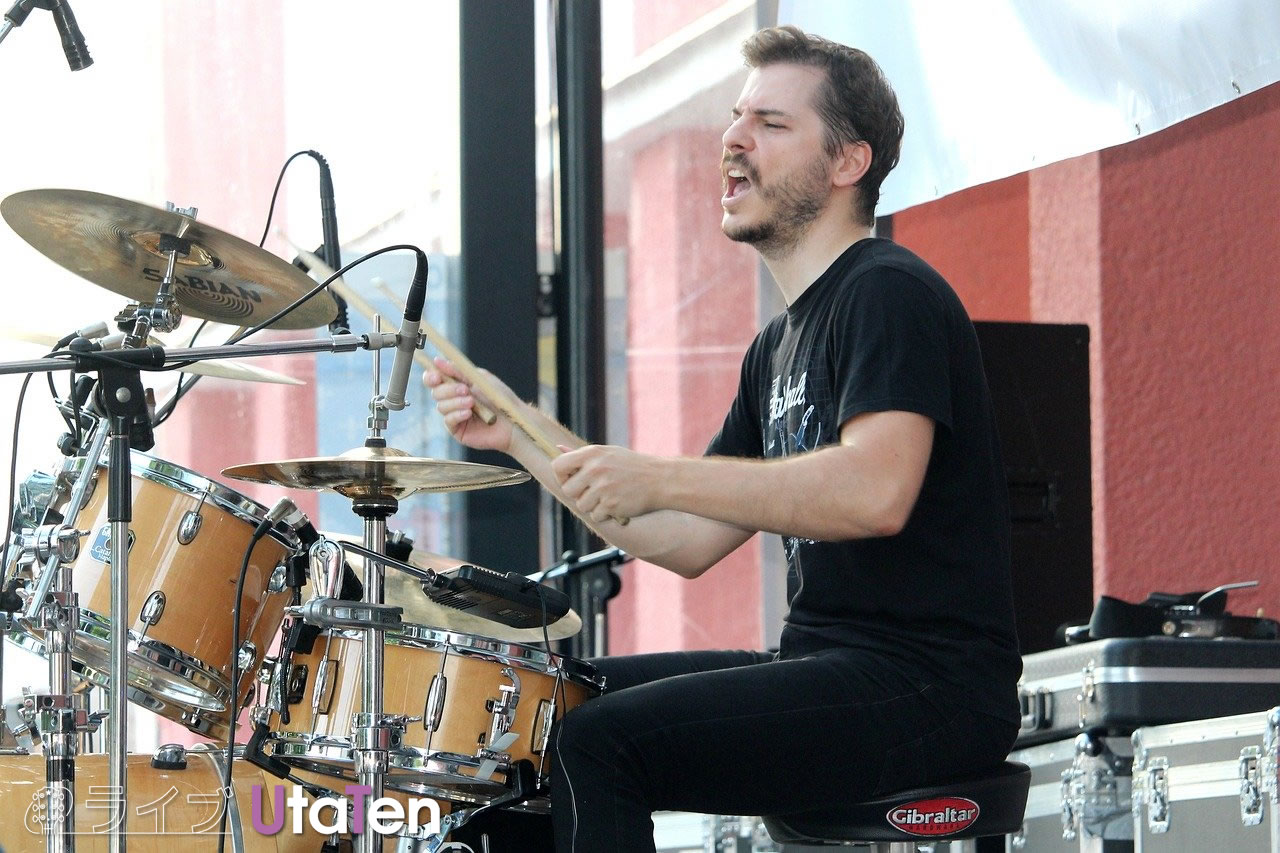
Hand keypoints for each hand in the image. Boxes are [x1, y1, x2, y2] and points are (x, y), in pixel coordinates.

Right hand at [424, 357, 513, 452]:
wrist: (513, 420)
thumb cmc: (500, 399)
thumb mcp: (479, 379)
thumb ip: (458, 371)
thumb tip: (438, 361)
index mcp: (456, 385)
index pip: (435, 380)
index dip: (431, 377)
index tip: (436, 375)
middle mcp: (452, 400)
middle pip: (435, 392)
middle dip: (448, 389)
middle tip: (465, 389)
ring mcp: (454, 415)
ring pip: (441, 406)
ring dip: (456, 402)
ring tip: (472, 402)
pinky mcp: (457, 430)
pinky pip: (448, 421)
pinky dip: (457, 414)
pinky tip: (469, 413)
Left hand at [551, 444, 666, 523]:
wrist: (661, 479)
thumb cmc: (633, 466)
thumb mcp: (608, 453)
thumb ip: (582, 455)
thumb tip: (557, 449)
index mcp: (592, 453)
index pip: (558, 465)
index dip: (561, 476)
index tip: (571, 479)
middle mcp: (595, 469)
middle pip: (567, 490)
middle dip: (577, 494)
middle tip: (593, 491)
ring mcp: (603, 487)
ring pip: (581, 505)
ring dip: (592, 505)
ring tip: (609, 496)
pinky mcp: (611, 504)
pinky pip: (596, 515)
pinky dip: (605, 514)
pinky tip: (617, 503)